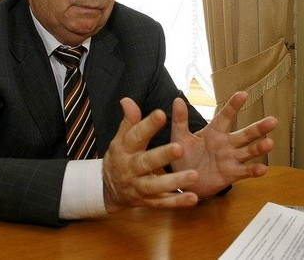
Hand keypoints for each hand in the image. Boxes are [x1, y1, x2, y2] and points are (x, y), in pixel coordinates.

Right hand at [101, 97, 201, 212]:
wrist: (109, 189)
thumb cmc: (120, 157)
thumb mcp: (120, 139)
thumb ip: (128, 121)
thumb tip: (127, 100)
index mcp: (124, 150)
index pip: (135, 136)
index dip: (147, 125)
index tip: (161, 114)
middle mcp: (131, 168)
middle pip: (146, 162)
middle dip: (162, 156)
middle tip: (179, 148)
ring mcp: (139, 187)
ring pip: (156, 186)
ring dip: (174, 182)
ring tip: (194, 175)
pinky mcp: (148, 202)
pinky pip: (163, 203)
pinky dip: (178, 202)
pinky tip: (193, 198)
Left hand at [169, 91, 277, 198]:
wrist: (183, 181)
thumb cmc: (183, 156)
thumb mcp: (179, 138)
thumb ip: (180, 121)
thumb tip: (177, 99)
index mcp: (213, 132)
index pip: (225, 116)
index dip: (233, 106)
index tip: (243, 94)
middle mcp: (226, 143)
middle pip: (245, 134)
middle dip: (259, 128)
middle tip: (273, 121)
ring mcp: (230, 159)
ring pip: (249, 151)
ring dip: (259, 148)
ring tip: (270, 143)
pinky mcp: (231, 174)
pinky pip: (244, 171)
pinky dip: (254, 171)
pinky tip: (263, 168)